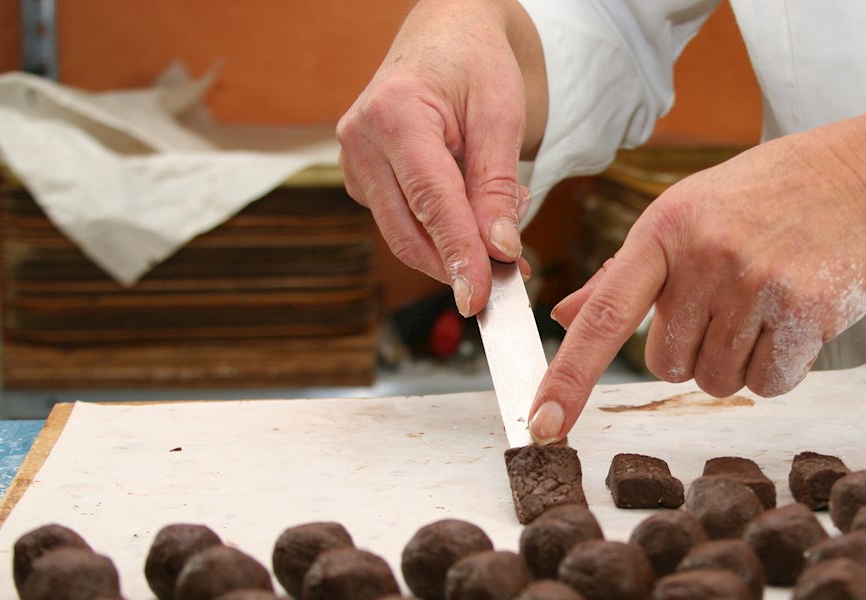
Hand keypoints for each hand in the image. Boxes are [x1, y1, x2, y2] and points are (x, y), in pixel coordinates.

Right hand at [336, 0, 545, 315]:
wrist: (446, 37)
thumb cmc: (474, 63)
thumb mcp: (501, 114)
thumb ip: (497, 186)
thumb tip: (500, 249)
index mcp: (393, 114)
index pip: (430, 202)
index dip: (457, 255)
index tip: (480, 297)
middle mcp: (361, 141)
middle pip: (408, 232)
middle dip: (459, 264)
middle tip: (510, 279)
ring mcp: (355, 164)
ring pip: (405, 236)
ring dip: (456, 250)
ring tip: (503, 230)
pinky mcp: (364, 181)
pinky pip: (405, 224)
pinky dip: (444, 233)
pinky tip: (476, 212)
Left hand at [529, 128, 865, 442]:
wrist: (863, 180)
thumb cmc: (764, 199)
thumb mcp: (686, 214)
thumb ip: (624, 273)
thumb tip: (564, 317)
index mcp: (664, 229)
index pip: (602, 317)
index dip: (568, 378)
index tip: (542, 424)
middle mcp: (705, 256)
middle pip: (666, 365)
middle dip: (693, 348)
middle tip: (729, 302)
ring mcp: (756, 283)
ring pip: (717, 381)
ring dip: (737, 361)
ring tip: (764, 305)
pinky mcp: (805, 312)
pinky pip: (768, 384)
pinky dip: (779, 368)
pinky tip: (793, 321)